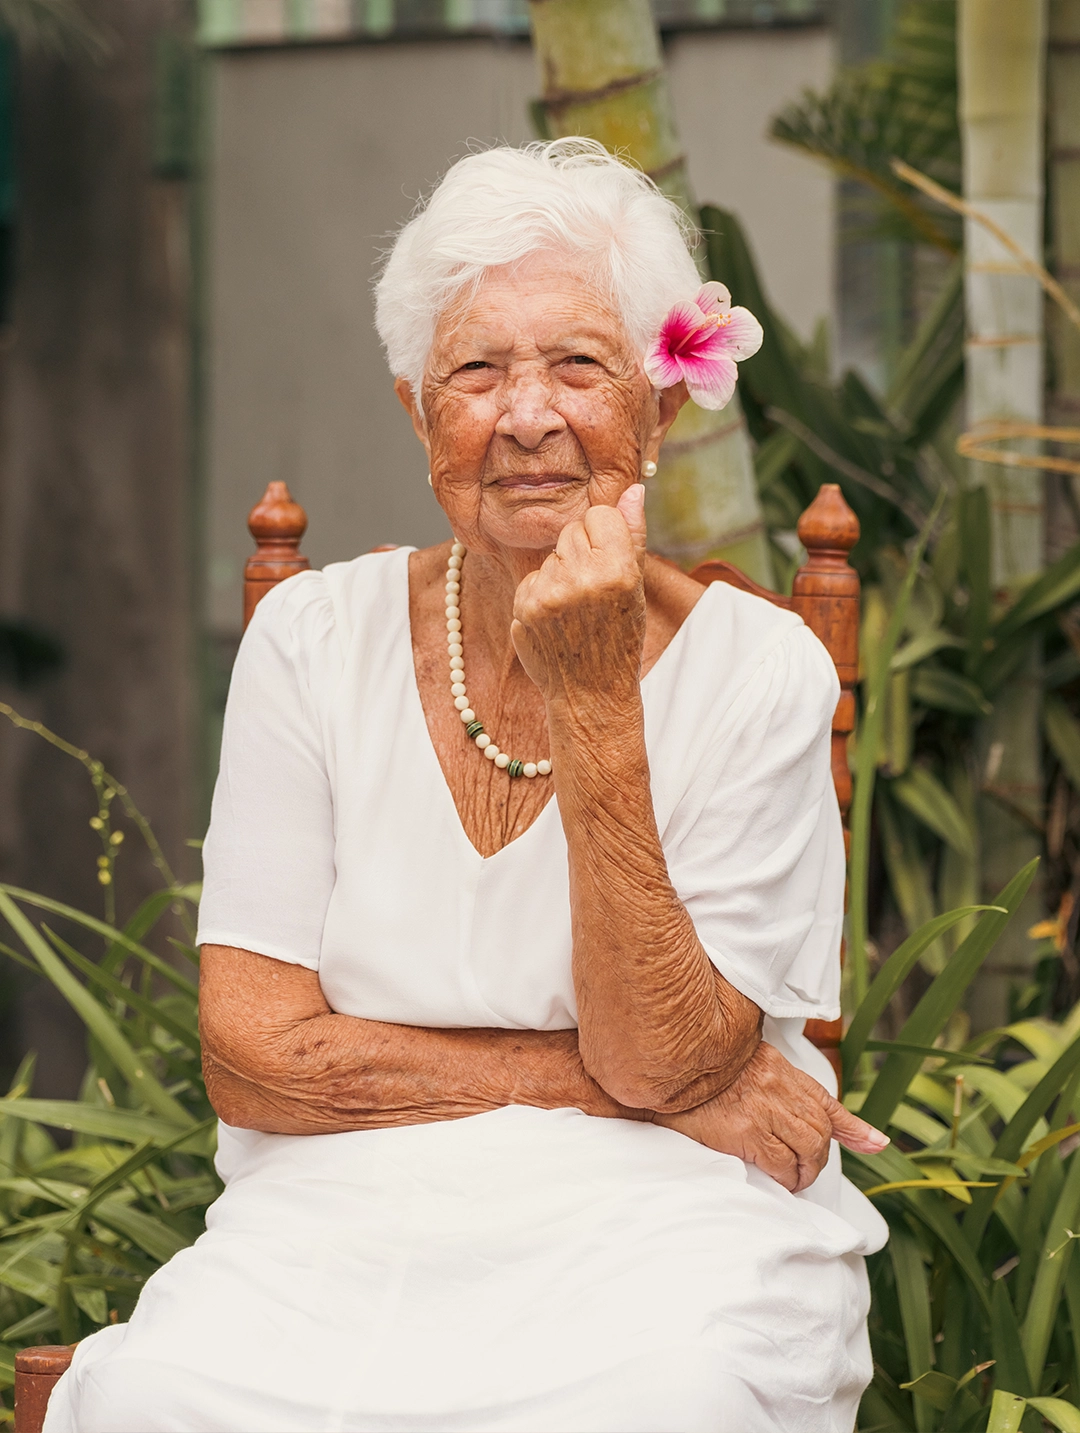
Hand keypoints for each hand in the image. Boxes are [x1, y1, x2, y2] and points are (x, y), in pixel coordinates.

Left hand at [511, 485, 646, 704]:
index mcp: (619, 568)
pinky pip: (532, 577)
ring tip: (575, 608)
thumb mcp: (637, 586)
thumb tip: (634, 488)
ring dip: (559, 573)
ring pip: (550, 554)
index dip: (604, 537)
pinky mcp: (525, 606)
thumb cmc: (620, 636)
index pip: (600, 514)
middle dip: (580, 553)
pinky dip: (540, 592)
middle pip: (571, 531)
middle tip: (592, 591)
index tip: (609, 565)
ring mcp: (550, 593)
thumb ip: (632, 533)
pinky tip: (555, 618)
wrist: (592, 692)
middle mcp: (583, 578)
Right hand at [654, 1042, 887, 1193]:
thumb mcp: (740, 1068)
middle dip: (819, 1159)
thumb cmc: (696, 1071)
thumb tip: (813, 1111)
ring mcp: (763, 1108)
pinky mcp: (744, 1130)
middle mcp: (777, 1087)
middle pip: (820, 1131)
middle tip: (804, 1173)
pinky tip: (775, 1180)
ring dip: (803, 1172)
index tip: (875, 1142)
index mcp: (777, 1069)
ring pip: (807, 1150)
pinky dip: (784, 1178)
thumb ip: (771, 1086)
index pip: (824, 1100)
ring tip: (791, 1181)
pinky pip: (780, 1165)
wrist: (663, 1067)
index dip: (852, 1126)